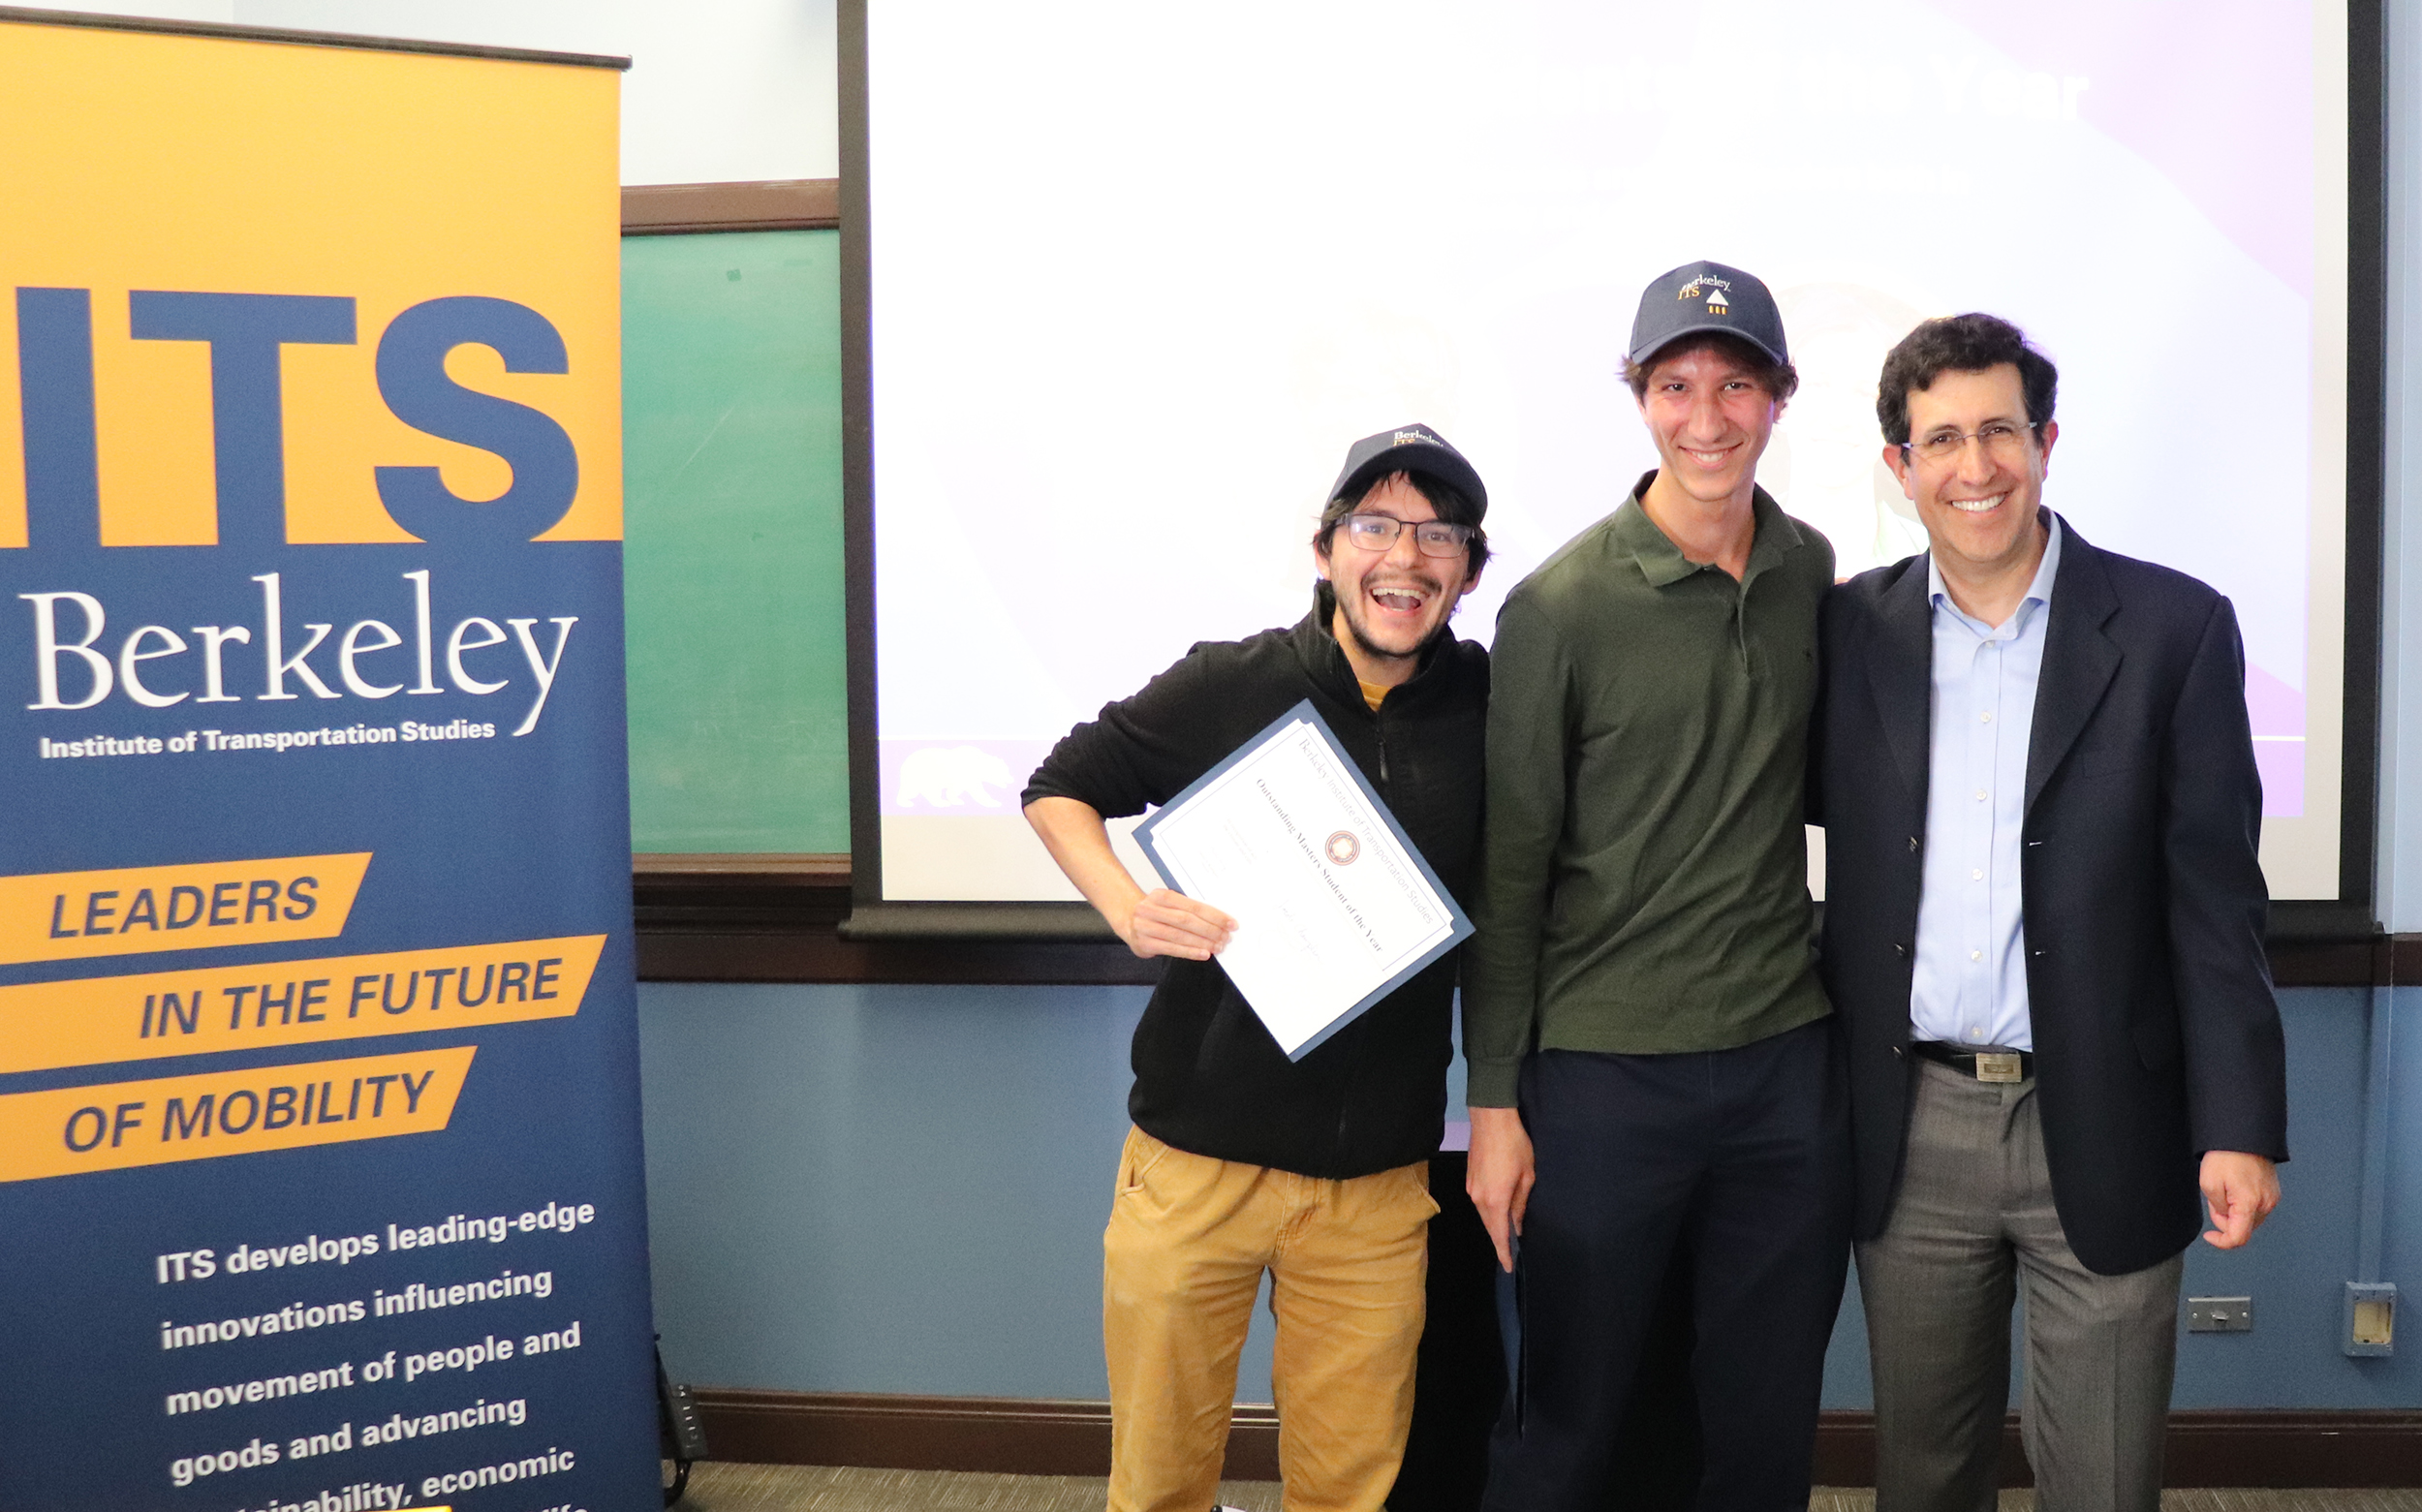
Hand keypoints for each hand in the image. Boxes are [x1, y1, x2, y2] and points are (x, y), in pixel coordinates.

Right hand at [1118, 888, 1236, 960]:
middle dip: (1210, 930)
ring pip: (1179, 936)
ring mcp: (1145, 927)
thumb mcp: (1168, 903)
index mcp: (1160, 896)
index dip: (1214, 915)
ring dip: (1202, 943)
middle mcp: (1150, 909)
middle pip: (1186, 921)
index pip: (1192, 906)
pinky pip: (1171, 949)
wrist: (1127, 919)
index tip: (1230, 923)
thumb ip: (1188, 909)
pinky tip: (1203, 953)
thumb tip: (1218, 921)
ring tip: (1218, 947)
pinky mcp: (1144, 944)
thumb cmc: (1155, 912)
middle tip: (1226, 937)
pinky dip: (1190, 952)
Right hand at [1466, 1106, 1535, 1272]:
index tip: (1507, 1267)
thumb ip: (1520, 1204)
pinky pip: (1480, 1202)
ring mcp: (1471, 1188)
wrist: (1491, 1119)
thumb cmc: (1515, 1146)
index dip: (1504, 1253)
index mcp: (1495, 1200)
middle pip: (1489, 1226)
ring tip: (1507, 1231)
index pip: (1499, 1235)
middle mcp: (1479, 1198)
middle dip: (1500, 1240)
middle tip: (1511, 1253)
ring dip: (1495, 1224)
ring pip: (1484, 1214)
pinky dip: (1489, 1211)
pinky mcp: (1469, 1178)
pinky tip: (1499, 1209)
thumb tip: (1516, 1225)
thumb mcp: (1527, 1176)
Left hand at [2199, 1150, 2279, 1248]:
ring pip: (2249, 1219)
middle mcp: (2266, 1204)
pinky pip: (2255, 1208)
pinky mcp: (2273, 1192)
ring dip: (2234, 1212)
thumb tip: (2227, 1218)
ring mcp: (2272, 1198)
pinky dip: (2243, 1204)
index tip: (2210, 1236)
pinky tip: (2235, 1188)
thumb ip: (2218, 1209)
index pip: (2239, 1237)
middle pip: (2243, 1228)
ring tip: (2224, 1189)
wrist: (2243, 1136)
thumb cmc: (2225, 1156)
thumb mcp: (2209, 1184)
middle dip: (2225, 1219)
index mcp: (2250, 1204)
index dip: (2222, 1242)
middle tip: (2214, 1198)